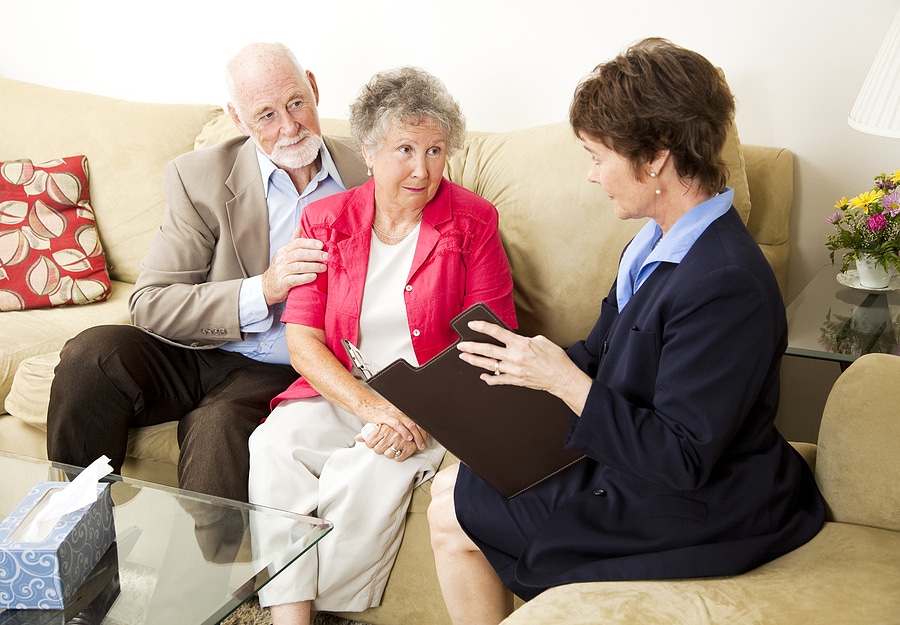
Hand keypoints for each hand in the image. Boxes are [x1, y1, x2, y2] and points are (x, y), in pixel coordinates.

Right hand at [261, 228, 327, 304]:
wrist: (267, 286)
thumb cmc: (281, 269)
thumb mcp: (285, 254)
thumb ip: (293, 241)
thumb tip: (300, 227)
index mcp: (284, 251)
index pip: (297, 243)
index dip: (310, 243)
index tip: (321, 245)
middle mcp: (282, 259)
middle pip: (299, 254)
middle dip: (314, 254)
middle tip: (326, 256)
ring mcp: (281, 271)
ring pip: (298, 266)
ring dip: (313, 266)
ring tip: (324, 267)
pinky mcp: (282, 283)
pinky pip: (294, 279)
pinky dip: (305, 277)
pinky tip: (314, 276)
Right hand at [355, 401, 427, 461]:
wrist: (365, 404)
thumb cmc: (377, 409)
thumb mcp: (391, 412)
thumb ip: (400, 418)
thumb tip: (409, 427)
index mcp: (402, 409)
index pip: (417, 419)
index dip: (423, 429)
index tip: (426, 438)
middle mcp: (400, 410)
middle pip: (416, 422)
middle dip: (422, 435)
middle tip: (424, 443)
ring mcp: (394, 413)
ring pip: (410, 424)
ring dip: (416, 436)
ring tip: (419, 444)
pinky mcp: (386, 417)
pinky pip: (398, 425)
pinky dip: (404, 432)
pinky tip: (408, 437)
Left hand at [457, 320, 591, 414]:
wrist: (562, 378)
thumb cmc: (555, 359)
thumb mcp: (541, 341)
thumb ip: (524, 339)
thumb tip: (514, 340)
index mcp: (521, 344)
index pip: (497, 332)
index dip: (483, 327)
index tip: (472, 324)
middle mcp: (515, 357)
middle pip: (488, 350)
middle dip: (472, 347)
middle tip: (461, 345)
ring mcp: (514, 370)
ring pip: (489, 365)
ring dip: (474, 361)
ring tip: (464, 357)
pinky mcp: (516, 381)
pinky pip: (498, 380)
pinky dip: (489, 378)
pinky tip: (482, 376)